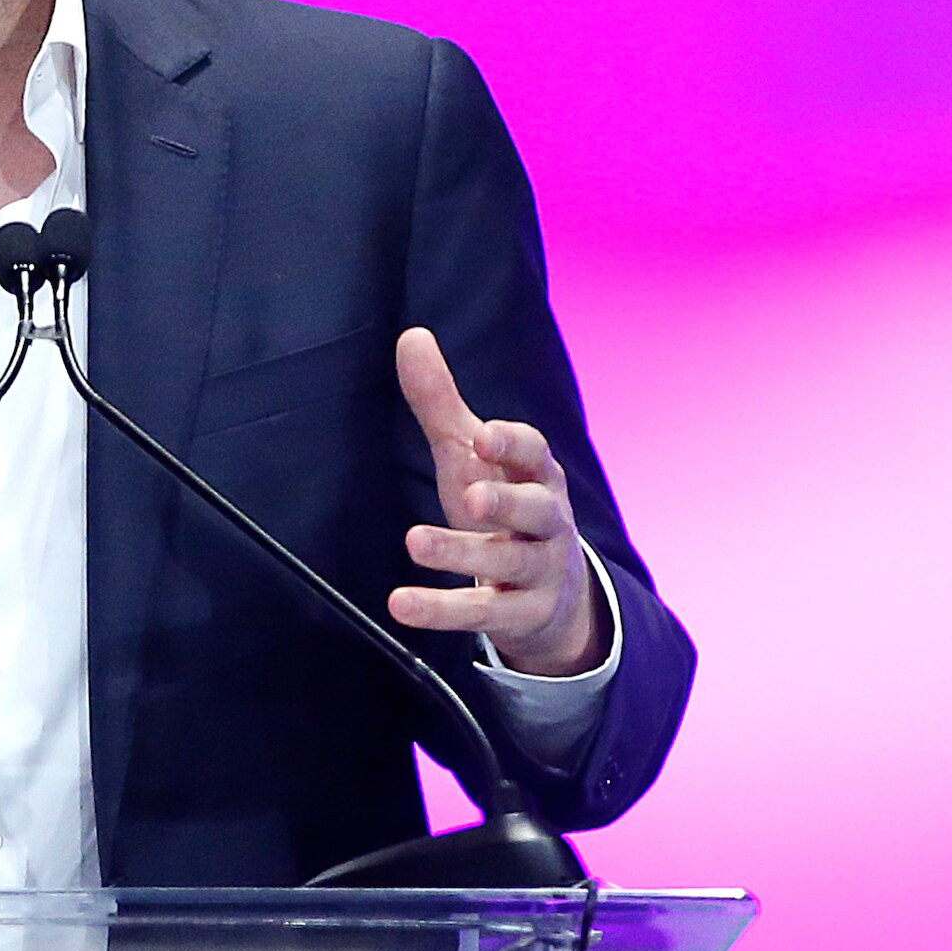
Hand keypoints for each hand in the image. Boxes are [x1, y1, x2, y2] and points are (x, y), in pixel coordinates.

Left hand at [389, 329, 606, 677]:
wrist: (550, 597)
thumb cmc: (502, 511)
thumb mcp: (470, 458)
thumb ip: (441, 403)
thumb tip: (411, 335)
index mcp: (537, 476)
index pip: (534, 454)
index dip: (512, 445)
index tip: (483, 436)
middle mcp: (547, 522)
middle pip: (536, 509)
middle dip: (506, 503)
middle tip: (471, 496)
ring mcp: (540, 571)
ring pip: (509, 564)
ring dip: (462, 553)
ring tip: (415, 542)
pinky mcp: (522, 615)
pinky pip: (483, 613)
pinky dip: (442, 609)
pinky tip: (401, 604)